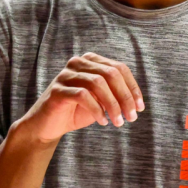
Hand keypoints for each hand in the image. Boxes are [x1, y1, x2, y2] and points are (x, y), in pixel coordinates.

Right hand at [18, 52, 143, 143]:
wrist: (48, 125)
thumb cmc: (76, 111)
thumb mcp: (100, 101)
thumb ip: (115, 95)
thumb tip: (136, 102)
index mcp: (90, 61)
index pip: (119, 68)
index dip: (132, 88)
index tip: (140, 108)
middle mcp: (78, 63)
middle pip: (110, 73)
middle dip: (125, 97)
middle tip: (131, 117)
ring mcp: (65, 75)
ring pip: (98, 83)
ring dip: (113, 105)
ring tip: (118, 122)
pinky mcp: (57, 90)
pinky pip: (82, 95)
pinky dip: (96, 110)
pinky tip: (102, 122)